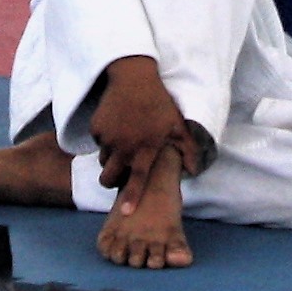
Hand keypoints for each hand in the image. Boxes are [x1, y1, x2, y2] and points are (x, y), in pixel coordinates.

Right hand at [85, 54, 194, 198]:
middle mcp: (124, 146)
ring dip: (110, 159)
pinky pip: (98, 142)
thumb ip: (187, 149)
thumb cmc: (159, 102)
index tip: (125, 213)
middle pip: (109, 177)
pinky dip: (105, 140)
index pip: (137, 179)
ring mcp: (108, 137)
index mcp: (145, 148)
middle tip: (118, 175)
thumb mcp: (177, 125)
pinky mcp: (96, 127)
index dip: (131, 197)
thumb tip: (194, 170)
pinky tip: (116, 126)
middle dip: (111, 181)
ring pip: (103, 160)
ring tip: (122, 144)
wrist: (134, 77)